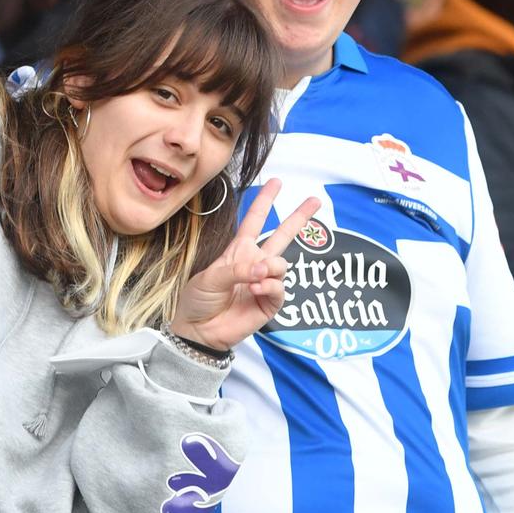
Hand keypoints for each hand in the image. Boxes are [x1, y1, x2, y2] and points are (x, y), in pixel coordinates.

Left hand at [170, 179, 321, 352]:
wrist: (198, 330)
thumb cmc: (199, 300)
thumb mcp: (210, 277)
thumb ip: (238, 269)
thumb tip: (263, 269)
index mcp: (239, 251)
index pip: (254, 220)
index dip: (264, 201)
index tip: (275, 181)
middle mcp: (255, 263)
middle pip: (281, 236)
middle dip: (298, 218)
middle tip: (315, 200)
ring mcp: (264, 283)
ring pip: (282, 265)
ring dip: (269, 268)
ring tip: (253, 278)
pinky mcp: (270, 303)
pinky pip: (279, 289)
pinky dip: (268, 287)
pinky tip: (254, 290)